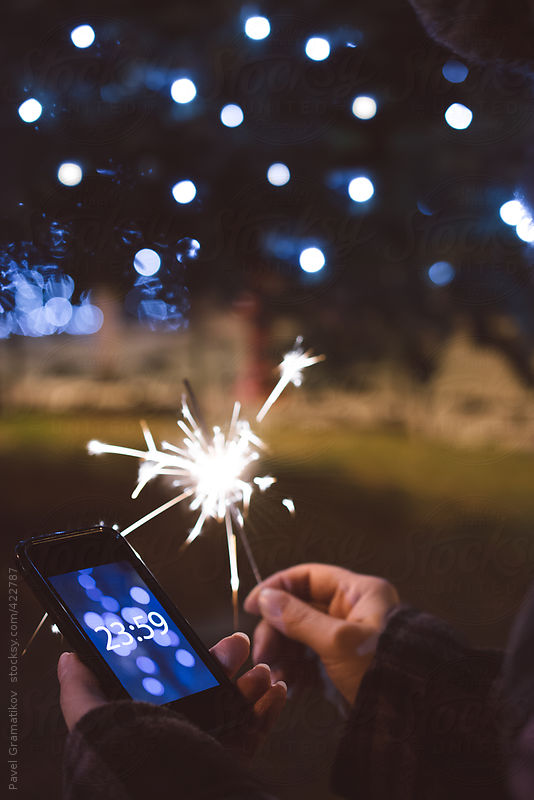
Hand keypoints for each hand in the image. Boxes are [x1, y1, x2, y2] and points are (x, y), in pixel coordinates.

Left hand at [57, 632, 286, 748]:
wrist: (164, 796)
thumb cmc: (128, 761)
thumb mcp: (95, 722)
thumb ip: (82, 691)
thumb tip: (70, 657)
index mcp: (152, 719)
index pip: (176, 681)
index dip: (195, 658)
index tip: (207, 640)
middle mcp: (181, 733)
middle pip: (212, 689)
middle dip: (229, 664)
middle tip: (239, 645)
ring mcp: (208, 748)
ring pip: (237, 708)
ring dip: (253, 685)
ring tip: (263, 673)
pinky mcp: (230, 762)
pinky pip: (256, 734)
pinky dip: (270, 711)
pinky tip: (277, 693)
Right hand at [244, 563, 398, 704]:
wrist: (412, 716)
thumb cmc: (382, 669)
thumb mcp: (337, 640)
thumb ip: (298, 618)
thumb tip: (266, 599)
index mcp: (358, 592)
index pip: (309, 577)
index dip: (278, 587)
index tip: (253, 605)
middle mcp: (352, 610)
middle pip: (300, 608)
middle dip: (277, 630)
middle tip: (262, 654)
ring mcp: (346, 638)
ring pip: (300, 636)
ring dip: (282, 653)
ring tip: (273, 673)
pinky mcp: (341, 664)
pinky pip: (309, 659)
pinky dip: (294, 669)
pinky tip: (286, 683)